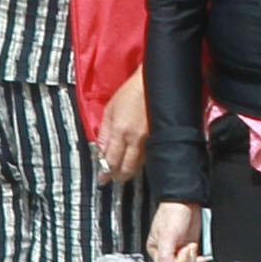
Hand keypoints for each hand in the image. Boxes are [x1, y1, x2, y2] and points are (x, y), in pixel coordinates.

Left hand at [93, 71, 148, 186]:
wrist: (153, 82)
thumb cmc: (130, 92)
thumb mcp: (110, 110)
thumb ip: (104, 134)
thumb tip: (100, 152)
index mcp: (121, 130)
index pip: (111, 161)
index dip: (106, 172)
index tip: (102, 179)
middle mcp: (136, 138)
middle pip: (127, 168)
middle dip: (118, 176)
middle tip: (112, 177)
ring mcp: (150, 139)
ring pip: (139, 165)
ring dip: (130, 170)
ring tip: (122, 170)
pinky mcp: (160, 137)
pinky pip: (149, 156)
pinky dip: (141, 161)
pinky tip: (136, 160)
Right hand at [145, 197, 205, 261]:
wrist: (187, 201)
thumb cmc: (172, 213)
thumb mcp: (167, 235)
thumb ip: (165, 256)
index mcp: (158, 253)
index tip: (180, 256)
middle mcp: (169, 256)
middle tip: (187, 248)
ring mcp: (181, 255)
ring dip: (193, 260)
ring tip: (190, 246)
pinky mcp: (191, 252)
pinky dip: (200, 261)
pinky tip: (197, 252)